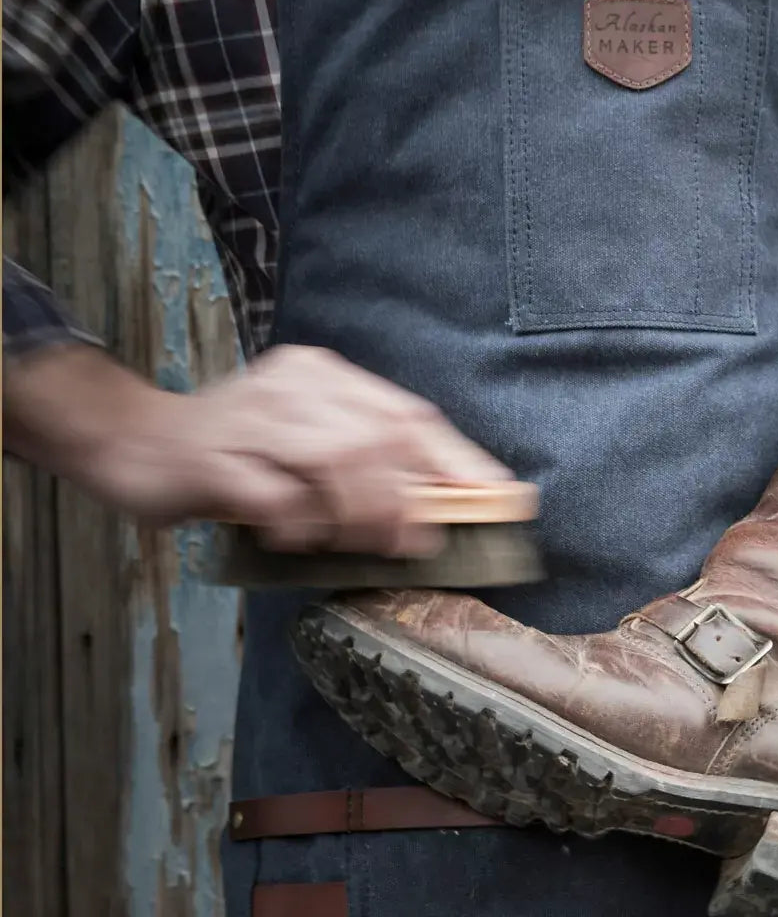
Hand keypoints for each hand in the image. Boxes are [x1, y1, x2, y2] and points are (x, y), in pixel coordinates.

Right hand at [3, 343, 512, 556]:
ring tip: (363, 543)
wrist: (135, 437)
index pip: (408, 415)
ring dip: (362, 514)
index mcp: (324, 376)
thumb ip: (363, 460)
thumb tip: (437, 503)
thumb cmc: (235, 447)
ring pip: (336, 462)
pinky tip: (295, 538)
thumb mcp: (304, 440)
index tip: (501, 496)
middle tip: (417, 540)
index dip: (458, 460)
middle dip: (409, 498)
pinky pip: (275, 498)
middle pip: (378, 438)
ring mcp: (252, 418)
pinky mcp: (214, 459)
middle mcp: (294, 386)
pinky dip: (298, 526)